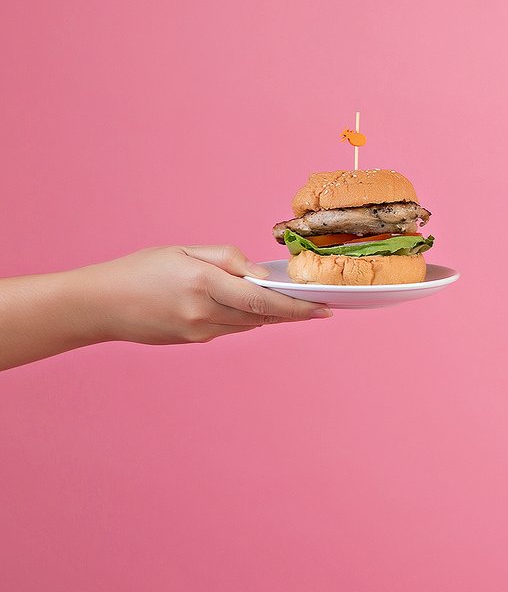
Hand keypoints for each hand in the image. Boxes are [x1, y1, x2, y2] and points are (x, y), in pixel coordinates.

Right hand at [77, 244, 331, 345]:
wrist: (99, 305)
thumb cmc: (140, 270)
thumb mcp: (184, 250)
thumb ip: (227, 259)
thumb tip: (262, 274)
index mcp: (203, 283)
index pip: (263, 299)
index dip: (298, 306)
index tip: (324, 308)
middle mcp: (203, 312)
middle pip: (262, 316)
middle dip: (292, 312)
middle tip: (319, 307)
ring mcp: (198, 331)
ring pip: (248, 324)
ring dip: (267, 314)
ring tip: (284, 301)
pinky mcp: (192, 341)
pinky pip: (229, 328)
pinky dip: (241, 317)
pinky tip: (240, 305)